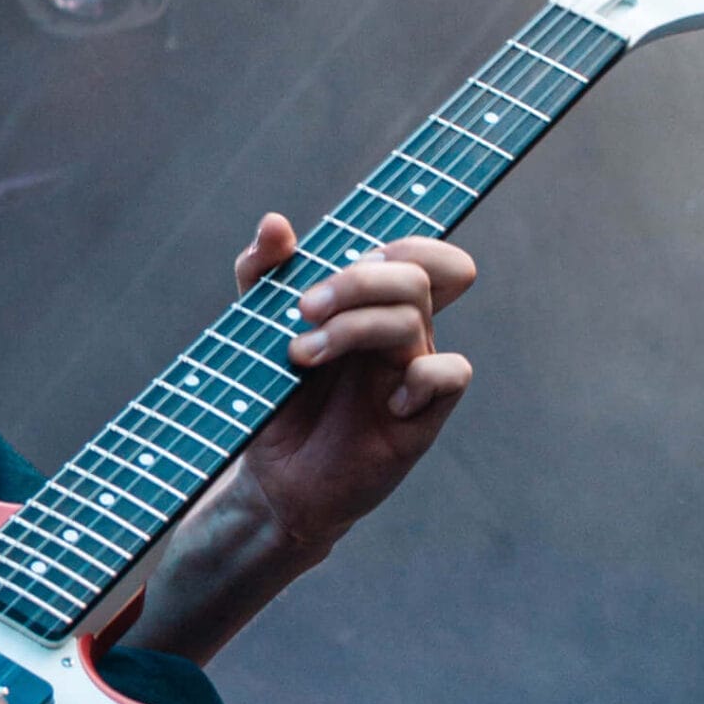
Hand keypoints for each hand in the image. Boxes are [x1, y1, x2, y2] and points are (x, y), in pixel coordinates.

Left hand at [228, 212, 476, 557]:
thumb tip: (277, 223)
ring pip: (415, 318)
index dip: (390, 243)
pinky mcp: (422, 415)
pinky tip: (384, 400)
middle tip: (302, 311)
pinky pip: (451, 373)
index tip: (329, 263)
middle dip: (355, 282)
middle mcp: (399, 330)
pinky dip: (420, 376)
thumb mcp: (252, 329)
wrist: (274, 480)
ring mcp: (412, 370)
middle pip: (414, 274)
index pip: (411, 251)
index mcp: (369, 303)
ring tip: (302, 356)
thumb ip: (262, 274)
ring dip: (354, 328)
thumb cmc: (273, 399)